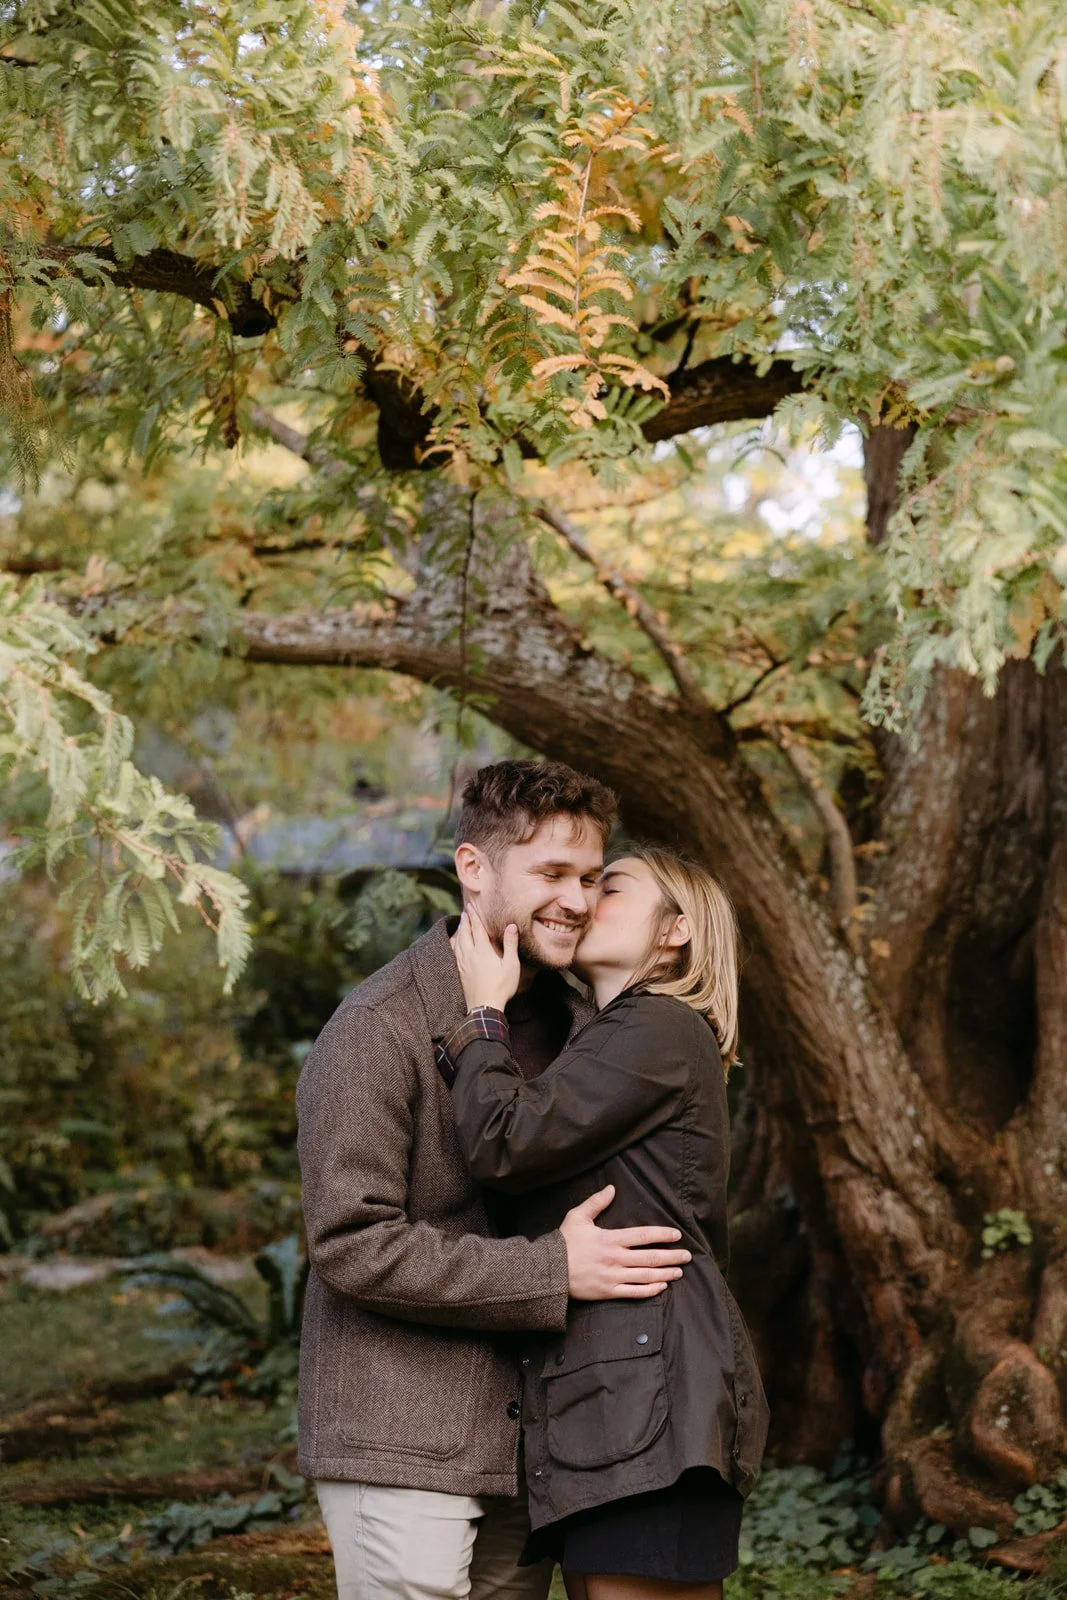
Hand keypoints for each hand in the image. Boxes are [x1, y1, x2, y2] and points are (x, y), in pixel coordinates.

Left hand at [452, 904, 519, 1011]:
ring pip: (459, 942)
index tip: (471, 906)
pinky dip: (455, 944)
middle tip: (465, 911)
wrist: (484, 1007)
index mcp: (482, 951)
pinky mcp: (460, 972)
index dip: (474, 916)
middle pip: (465, 933)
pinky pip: (455, 953)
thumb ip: (510, 945)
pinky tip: (456, 944)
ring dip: (460, 931)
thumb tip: (511, 926)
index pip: (477, 929)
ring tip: (461, 924)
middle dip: (465, 921)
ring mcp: (463, 964)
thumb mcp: (511, 965)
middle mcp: (470, 955)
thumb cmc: (501, 987)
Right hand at [561, 1185, 690, 1300]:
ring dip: (665, 1273)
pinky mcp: (608, 1292)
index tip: (677, 1235)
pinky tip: (662, 1286)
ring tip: (679, 1271)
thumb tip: (612, 1189)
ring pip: (646, 1276)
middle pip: (650, 1257)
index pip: (643, 1236)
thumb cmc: (564, 1242)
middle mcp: (615, 1258)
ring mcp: (613, 1277)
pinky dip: (650, 1290)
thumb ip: (596, 1202)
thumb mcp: (577, 1217)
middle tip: (687, 1256)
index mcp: (610, 1239)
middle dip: (671, 1256)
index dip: (662, 1235)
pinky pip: (634, 1293)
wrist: (549, 1271)